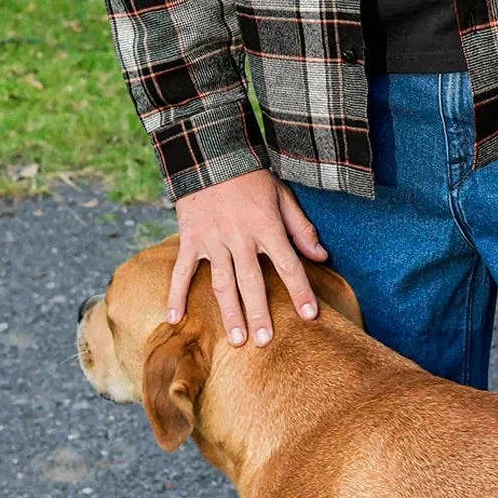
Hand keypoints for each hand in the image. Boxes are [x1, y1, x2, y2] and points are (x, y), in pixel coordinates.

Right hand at [169, 171, 327, 346]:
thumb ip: (301, 228)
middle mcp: (240, 236)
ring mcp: (213, 240)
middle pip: (253, 281)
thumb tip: (322, 256)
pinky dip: (176, 295)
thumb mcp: (283, 196)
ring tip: (236, 340)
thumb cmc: (252, 178)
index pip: (288, 264)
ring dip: (229, 313)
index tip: (309, 315)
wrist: (211, 155)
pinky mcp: (191, 239)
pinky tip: (176, 319)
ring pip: (222, 283)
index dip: (300, 290)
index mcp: (266, 226)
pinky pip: (182, 271)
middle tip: (265, 342)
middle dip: (260, 313)